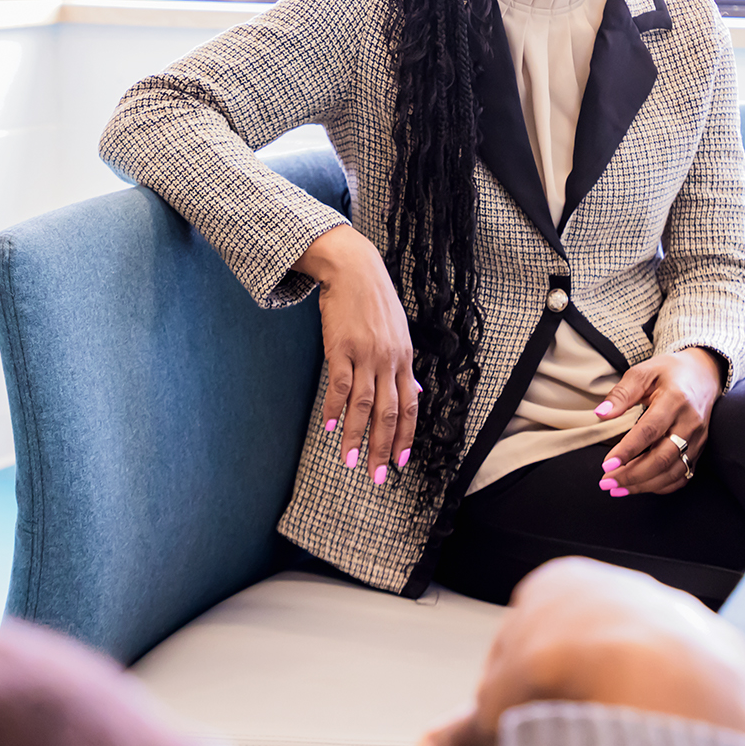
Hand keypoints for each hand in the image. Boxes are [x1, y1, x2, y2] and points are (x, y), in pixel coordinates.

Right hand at [296, 225, 417, 487]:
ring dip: (357, 437)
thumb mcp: (397, 332)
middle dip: (383, 448)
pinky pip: (340, 385)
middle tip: (377, 476)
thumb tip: (413, 390)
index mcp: (404, 358)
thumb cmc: (374, 301)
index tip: (400, 462)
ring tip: (350, 461)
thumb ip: (402, 364)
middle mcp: (388, 360)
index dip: (405, 436)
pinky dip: (336, 409)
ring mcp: (365, 354)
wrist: (353, 269)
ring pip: (363, 405)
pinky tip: (331, 428)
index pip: (409, 405)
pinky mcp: (341, 347)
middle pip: (388, 412)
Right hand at [412, 557, 744, 745]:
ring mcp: (672, 615)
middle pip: (578, 660)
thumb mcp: (491, 716)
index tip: (509, 742)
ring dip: (610, 722)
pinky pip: (679, 693)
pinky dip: (661, 725)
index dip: (510, 699)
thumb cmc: (571, 678)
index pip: (521, 642)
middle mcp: (618, 588)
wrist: (660, 682)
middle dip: (559, 718)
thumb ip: (459, 737)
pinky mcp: (720, 654)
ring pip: (631, 677)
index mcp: (555, 582)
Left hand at [594, 348, 722, 497]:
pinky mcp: (700, 450)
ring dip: (644, 485)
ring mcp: (698, 439)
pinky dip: (662, 486)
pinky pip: (683, 475)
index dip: (628, 450)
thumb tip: (601, 414)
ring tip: (618, 489)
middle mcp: (690, 423)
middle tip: (606, 482)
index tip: (607, 465)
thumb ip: (622, 393)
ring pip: (673, 472)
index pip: (650, 431)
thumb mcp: (644, 372)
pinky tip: (641, 486)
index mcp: (675, 400)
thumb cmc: (670, 372)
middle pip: (662, 458)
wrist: (704, 375)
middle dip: (632, 475)